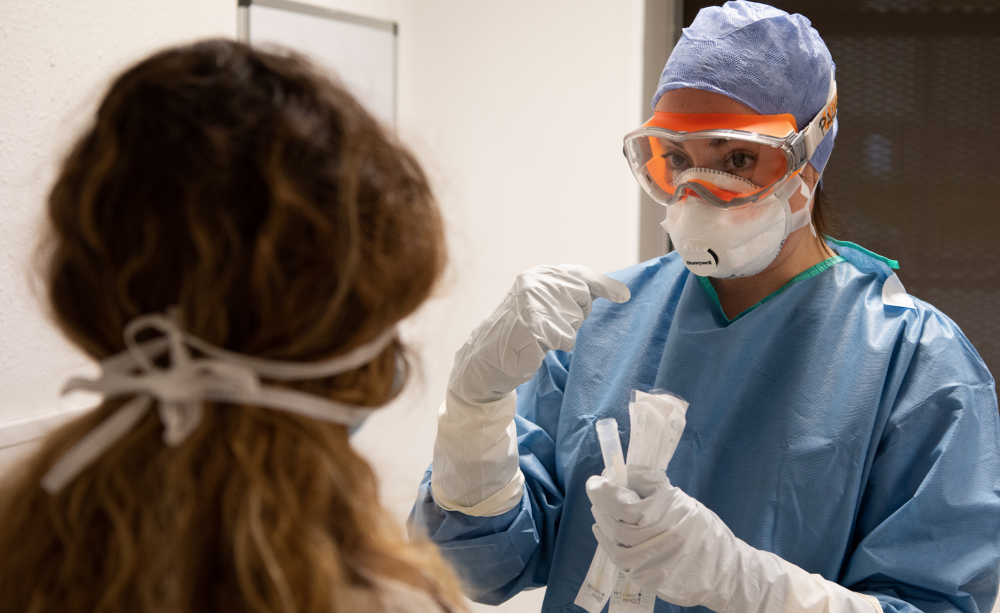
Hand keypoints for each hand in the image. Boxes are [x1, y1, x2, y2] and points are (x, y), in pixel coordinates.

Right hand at [449, 265, 629, 403]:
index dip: (604, 285)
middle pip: (583, 297)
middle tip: (553, 324)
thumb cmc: (519, 331)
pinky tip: (539, 345)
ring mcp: (534, 303)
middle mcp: (536, 283)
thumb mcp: (543, 303)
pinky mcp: (534, 325)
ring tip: (541, 335)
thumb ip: (569, 293)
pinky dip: (557, 345)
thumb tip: (617, 290)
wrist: (485, 357)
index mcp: (538, 275)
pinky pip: (567, 338)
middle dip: (577, 314)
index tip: (624, 295)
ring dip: (565, 332)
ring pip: (576, 320)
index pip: (579, 275)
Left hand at [587, 465, 880, 612]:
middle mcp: (653, 541)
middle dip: (603, 505)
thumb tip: (626, 474)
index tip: (596, 481)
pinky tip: (609, 532)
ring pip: (612, 541)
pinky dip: (609, 542)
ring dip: (603, 522)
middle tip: (600, 492)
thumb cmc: (704, 531)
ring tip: (604, 511)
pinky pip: (618, 558)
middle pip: (613, 521)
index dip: (604, 492)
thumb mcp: (681, 502)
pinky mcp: (644, 578)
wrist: (725, 573)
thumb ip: (653, 489)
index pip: (622, 504)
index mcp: (664, 516)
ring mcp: (647, 563)